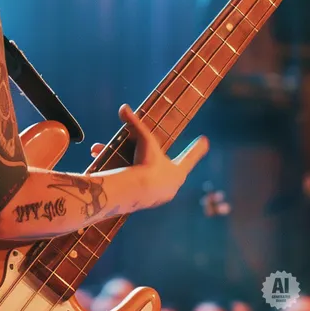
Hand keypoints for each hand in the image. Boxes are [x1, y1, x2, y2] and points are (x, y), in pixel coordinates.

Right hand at [91, 104, 208, 208]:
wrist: (136, 192)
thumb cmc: (147, 164)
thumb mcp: (144, 141)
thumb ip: (135, 124)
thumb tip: (124, 107)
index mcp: (178, 171)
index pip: (190, 157)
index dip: (197, 148)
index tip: (205, 140)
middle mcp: (171, 186)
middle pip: (162, 169)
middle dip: (145, 158)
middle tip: (136, 151)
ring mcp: (158, 197)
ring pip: (144, 179)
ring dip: (128, 168)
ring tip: (104, 155)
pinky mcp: (143, 204)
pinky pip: (134, 188)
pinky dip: (124, 179)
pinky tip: (108, 172)